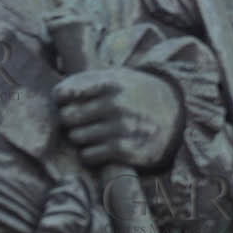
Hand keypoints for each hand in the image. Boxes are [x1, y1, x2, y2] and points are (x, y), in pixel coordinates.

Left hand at [54, 67, 182, 168]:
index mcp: (110, 83)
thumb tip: (57, 95)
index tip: (67, 102)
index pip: (64, 92)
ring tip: (94, 133)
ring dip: (81, 137)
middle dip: (70, 120)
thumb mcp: (118, 77)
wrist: (175, 116)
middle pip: (67, 117)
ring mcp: (121, 128)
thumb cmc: (136, 95)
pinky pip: (88, 156)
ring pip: (76, 137)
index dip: (61, 99)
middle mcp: (116, 104)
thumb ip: (86, 81)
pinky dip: (89, 154)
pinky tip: (100, 147)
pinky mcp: (125, 150)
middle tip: (80, 120)